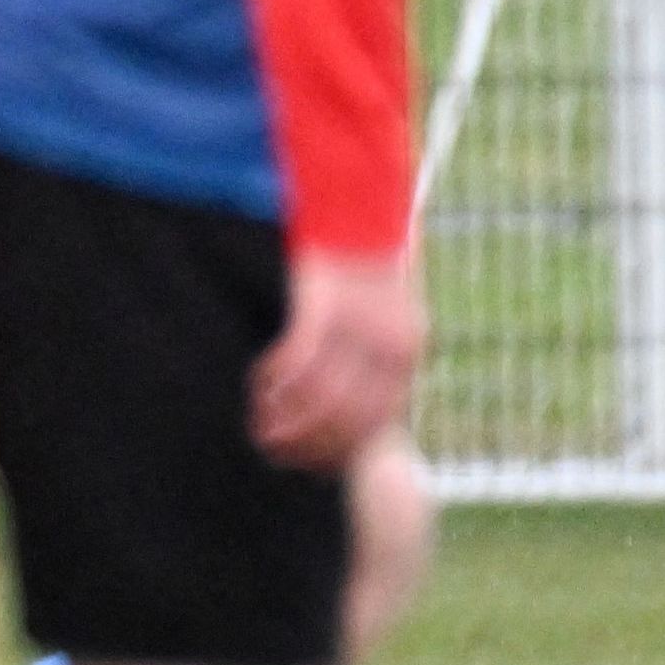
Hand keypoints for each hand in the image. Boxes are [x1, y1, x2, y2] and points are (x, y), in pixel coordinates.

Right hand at [249, 249, 424, 472]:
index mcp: (408, 347)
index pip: (376, 421)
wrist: (351, 199)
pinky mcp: (322, 305)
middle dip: (307, 443)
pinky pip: (293, 362)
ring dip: (285, 418)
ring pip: (319, 396)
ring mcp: (359, 324)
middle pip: (347, 417)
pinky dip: (272, 382)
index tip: (306, 464)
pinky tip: (256, 387)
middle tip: (271, 450)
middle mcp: (392, 341)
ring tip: (259, 425)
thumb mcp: (374, 311)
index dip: (338, 450)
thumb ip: (361, 354)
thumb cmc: (353, 260)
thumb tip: (329, 400)